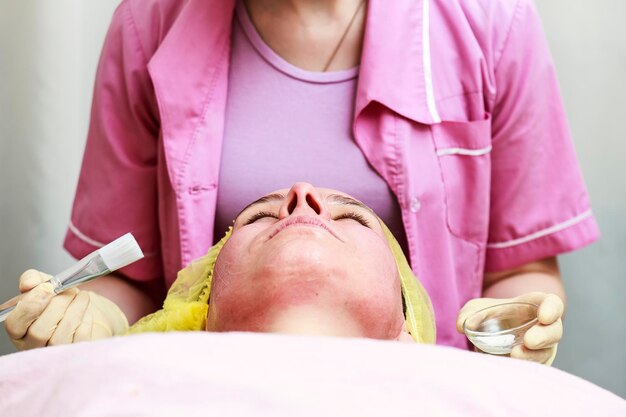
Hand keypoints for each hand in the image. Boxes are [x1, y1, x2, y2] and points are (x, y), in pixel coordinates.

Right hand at [4, 269, 128, 349]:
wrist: (84, 310)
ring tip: (82, 295)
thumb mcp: (44, 285)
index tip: (47, 288)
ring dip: (74, 310)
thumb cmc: (59, 301)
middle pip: (38, 332)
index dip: (29, 306)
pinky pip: (80, 338)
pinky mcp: (76, 352)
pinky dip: (85, 319)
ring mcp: (55, 353)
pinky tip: (86, 309)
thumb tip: (29, 283)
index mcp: (20, 330)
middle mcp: (33, 346)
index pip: (14, 324)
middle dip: (57, 306)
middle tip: (70, 290)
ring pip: (60, 337)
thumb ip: (33, 279)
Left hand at [456, 292, 562, 364]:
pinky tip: (511, 368)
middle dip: (544, 337)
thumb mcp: (478, 309)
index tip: (543, 317)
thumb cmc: (491, 316)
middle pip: (554, 332)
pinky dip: (524, 369)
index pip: (552, 304)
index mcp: (535, 306)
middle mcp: (543, 327)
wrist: (492, 336)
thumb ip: (470, 313)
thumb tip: (462, 326)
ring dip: (533, 356)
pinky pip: (535, 369)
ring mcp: (541, 348)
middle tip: (528, 341)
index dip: (552, 309)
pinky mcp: (534, 365)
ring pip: (546, 353)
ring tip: (515, 355)